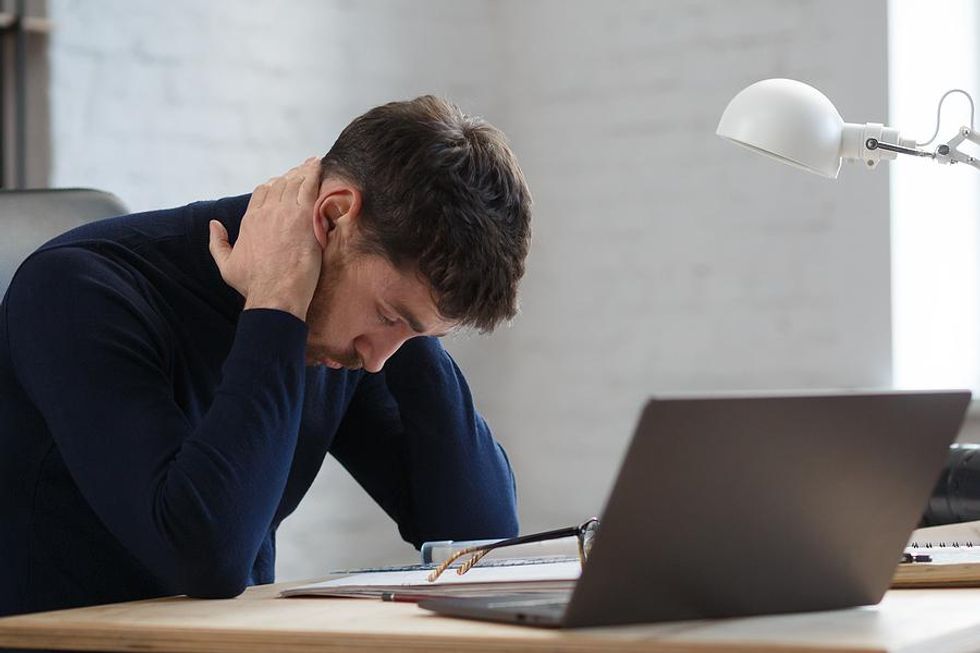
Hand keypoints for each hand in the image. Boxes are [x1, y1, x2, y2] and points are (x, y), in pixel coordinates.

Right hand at [209, 157, 322, 320]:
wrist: (274, 294)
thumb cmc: (252, 285)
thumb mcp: (226, 265)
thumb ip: (217, 242)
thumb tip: (213, 224)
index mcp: (249, 220)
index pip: (262, 192)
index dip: (274, 185)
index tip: (284, 182)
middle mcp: (265, 212)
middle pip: (279, 184)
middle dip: (291, 175)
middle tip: (303, 169)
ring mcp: (285, 212)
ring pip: (294, 182)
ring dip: (304, 171)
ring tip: (313, 164)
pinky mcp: (303, 216)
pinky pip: (308, 186)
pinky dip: (313, 172)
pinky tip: (318, 164)